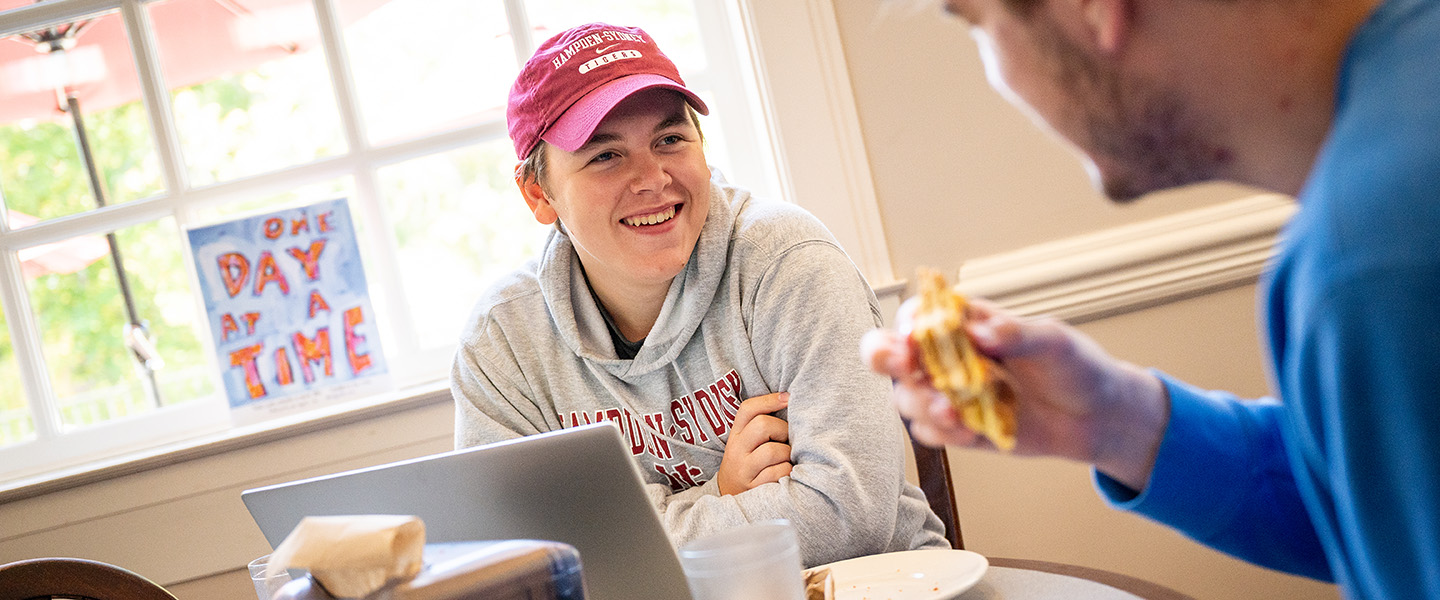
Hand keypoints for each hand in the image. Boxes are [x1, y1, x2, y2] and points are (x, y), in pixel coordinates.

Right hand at [716, 392, 792, 495]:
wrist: (730, 498)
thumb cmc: (748, 465)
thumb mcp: (746, 444)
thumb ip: (760, 426)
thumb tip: (791, 403)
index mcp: (736, 434)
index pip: (748, 409)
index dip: (770, 400)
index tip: (789, 397)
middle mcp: (736, 450)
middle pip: (763, 425)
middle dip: (783, 430)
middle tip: (786, 440)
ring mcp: (744, 470)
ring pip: (773, 451)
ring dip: (787, 454)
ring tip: (785, 459)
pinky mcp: (754, 488)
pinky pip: (779, 472)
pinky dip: (787, 471)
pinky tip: (784, 474)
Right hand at [860, 296, 1168, 490]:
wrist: (1098, 416)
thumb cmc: (1075, 366)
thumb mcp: (1053, 341)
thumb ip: (1015, 333)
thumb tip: (979, 330)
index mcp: (966, 324)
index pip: (920, 315)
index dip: (908, 323)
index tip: (913, 335)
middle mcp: (949, 358)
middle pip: (893, 354)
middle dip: (885, 357)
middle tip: (905, 365)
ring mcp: (951, 395)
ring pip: (907, 397)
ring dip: (920, 404)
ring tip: (952, 413)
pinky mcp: (961, 429)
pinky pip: (931, 432)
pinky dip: (940, 433)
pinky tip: (965, 432)